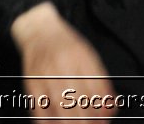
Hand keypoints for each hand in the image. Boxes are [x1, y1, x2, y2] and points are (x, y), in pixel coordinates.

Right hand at [10, 2, 114, 118]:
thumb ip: (101, 80)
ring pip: (59, 104)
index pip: (95, 90)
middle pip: (77, 99)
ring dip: (69, 122)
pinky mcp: (32, 81)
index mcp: (80, 58)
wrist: (39, 30)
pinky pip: (39, 105)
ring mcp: (46, 74)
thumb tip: (111, 106)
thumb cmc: (66, 44)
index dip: (101, 110)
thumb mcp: (88, 56)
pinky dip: (47, 120)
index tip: (104, 120)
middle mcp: (63, 65)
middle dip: (86, 120)